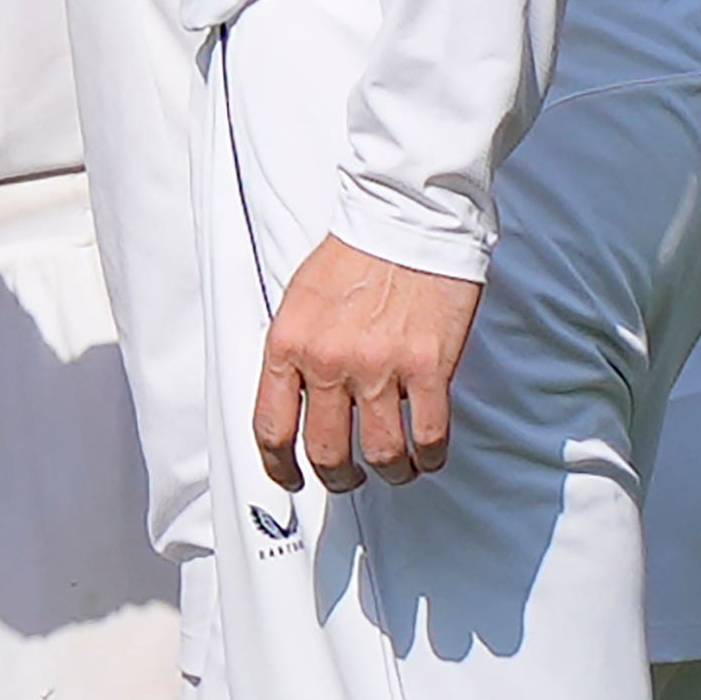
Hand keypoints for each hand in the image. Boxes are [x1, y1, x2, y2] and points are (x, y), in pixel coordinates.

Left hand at [254, 235, 484, 492]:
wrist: (404, 221)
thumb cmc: (352, 257)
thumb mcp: (298, 301)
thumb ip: (295, 351)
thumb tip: (295, 400)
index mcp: (288, 345)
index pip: (271, 426)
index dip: (278, 465)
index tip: (289, 478)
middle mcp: (328, 362)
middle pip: (328, 452)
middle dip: (339, 477)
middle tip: (349, 477)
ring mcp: (379, 368)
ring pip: (382, 454)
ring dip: (389, 472)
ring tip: (394, 468)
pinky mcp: (428, 368)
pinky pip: (429, 437)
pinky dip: (429, 457)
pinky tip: (428, 454)